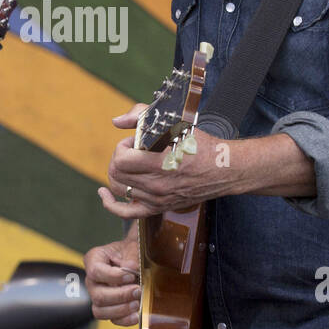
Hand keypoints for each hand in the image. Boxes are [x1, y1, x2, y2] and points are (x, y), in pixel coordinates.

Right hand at [83, 230, 140, 325]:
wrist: (136, 259)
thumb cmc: (130, 251)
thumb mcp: (133, 246)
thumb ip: (132, 255)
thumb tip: (130, 267)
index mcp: (94, 260)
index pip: (96, 272)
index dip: (113, 277)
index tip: (130, 276)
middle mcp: (92, 280)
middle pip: (98, 295)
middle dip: (120, 295)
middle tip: (137, 290)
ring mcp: (98, 295)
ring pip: (101, 311)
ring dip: (121, 309)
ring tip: (137, 303)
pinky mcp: (108, 308)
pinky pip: (111, 319)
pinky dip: (124, 320)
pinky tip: (136, 315)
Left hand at [96, 107, 231, 219]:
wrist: (224, 170)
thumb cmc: (201, 144)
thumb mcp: (175, 123)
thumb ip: (142, 116)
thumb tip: (116, 121)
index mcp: (161, 163)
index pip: (121, 159)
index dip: (123, 147)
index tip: (135, 141)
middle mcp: (157, 184)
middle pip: (116, 174)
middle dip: (118, 157)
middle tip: (132, 150)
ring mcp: (157, 199)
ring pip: (119, 189)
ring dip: (118, 173)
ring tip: (131, 164)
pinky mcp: (159, 207)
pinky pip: (126, 213)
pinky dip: (110, 204)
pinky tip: (104, 193)